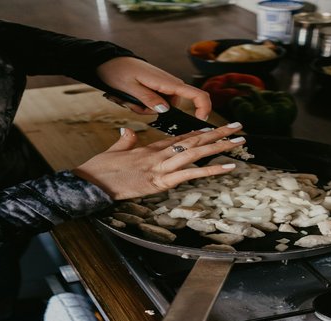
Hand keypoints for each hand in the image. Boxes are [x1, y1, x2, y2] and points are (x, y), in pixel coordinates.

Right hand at [72, 123, 245, 199]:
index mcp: (152, 148)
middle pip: (195, 141)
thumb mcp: (114, 151)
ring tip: (240, 142)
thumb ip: (126, 140)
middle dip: (219, 134)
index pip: (182, 138)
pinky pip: (192, 174)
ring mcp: (162, 167)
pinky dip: (211, 169)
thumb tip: (127, 130)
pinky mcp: (161, 181)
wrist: (91, 182)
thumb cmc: (101, 169)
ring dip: (221, 146)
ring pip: (197, 152)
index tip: (217, 128)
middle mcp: (161, 154)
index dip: (201, 133)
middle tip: (239, 128)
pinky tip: (228, 166)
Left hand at [96, 57, 210, 120]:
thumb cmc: (118, 70)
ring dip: (145, 109)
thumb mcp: (130, 87)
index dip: (204, 107)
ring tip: (130, 98)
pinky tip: (132, 98)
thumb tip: (165, 110)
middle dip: (154, 112)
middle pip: (174, 108)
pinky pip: (155, 104)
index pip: (196, 94)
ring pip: (162, 108)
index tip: (200, 120)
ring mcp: (163, 87)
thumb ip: (148, 99)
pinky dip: (143, 105)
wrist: (109, 61)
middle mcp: (169, 84)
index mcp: (167, 82)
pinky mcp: (157, 89)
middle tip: (135, 105)